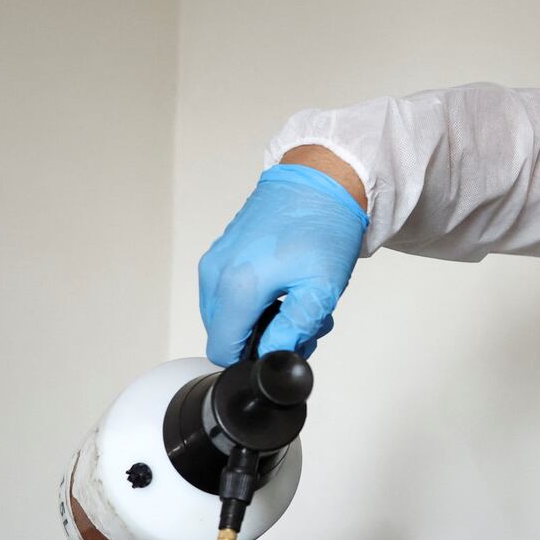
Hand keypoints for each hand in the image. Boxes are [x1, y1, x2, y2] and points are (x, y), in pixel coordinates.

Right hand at [198, 163, 368, 364]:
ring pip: (227, 314)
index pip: (223, 351)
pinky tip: (287, 286)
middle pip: (225, 334)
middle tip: (302, 322)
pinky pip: (227, 291)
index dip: (253, 359)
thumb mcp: (321, 289)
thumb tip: (273, 355)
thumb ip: (293, 330)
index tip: (284, 344)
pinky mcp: (221, 250)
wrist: (322, 180)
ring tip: (300, 301)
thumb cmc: (325, 227)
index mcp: (237, 285)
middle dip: (262, 337)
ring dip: (261, 319)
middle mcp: (216, 272)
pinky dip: (254, 299)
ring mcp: (215, 259)